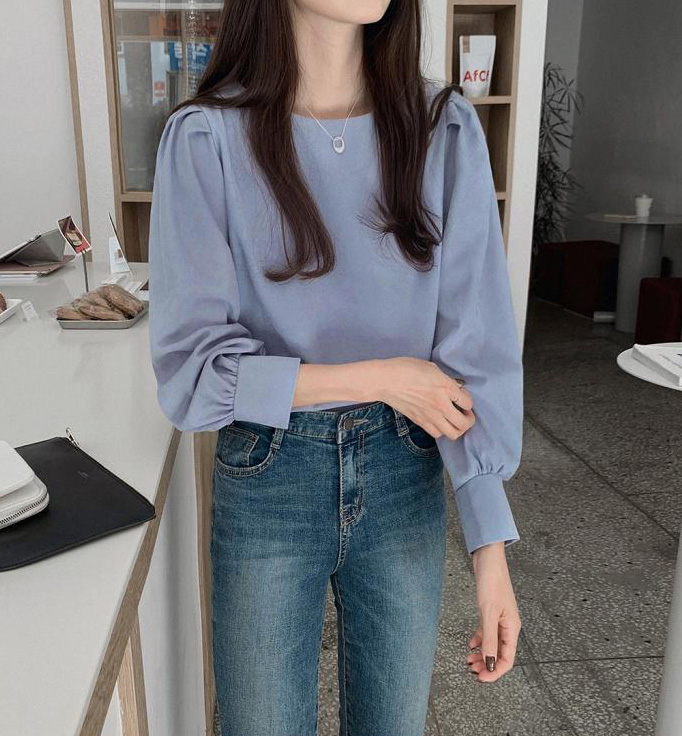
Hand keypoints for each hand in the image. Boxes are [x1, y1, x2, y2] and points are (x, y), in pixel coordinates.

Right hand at [376, 357, 474, 439]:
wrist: (386, 380)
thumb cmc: (406, 369)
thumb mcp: (431, 367)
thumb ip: (446, 379)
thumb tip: (455, 387)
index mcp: (445, 387)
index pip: (468, 402)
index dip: (467, 400)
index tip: (462, 397)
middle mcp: (441, 405)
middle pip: (464, 423)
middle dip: (469, 420)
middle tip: (465, 414)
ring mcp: (430, 416)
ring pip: (453, 433)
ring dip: (457, 428)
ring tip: (454, 420)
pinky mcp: (420, 422)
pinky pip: (437, 434)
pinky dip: (442, 431)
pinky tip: (440, 422)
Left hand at [466, 541, 521, 681]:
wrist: (488, 560)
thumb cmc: (492, 582)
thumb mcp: (488, 613)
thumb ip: (489, 639)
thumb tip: (490, 662)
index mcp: (512, 628)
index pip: (507, 659)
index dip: (495, 671)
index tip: (481, 678)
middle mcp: (508, 626)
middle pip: (499, 654)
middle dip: (486, 664)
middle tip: (471, 670)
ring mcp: (499, 619)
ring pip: (492, 644)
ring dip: (481, 654)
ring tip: (468, 659)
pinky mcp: (491, 612)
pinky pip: (486, 632)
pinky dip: (479, 640)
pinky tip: (471, 644)